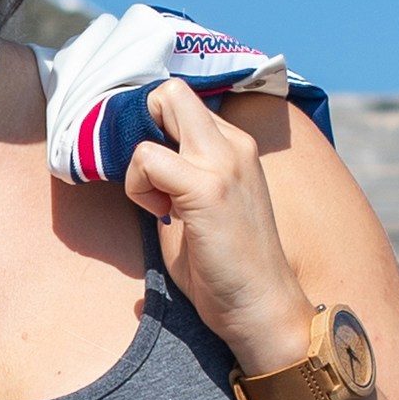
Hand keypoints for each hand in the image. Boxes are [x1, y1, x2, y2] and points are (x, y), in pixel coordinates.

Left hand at [122, 82, 315, 378]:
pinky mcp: (207, 188)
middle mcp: (233, 144)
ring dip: (140, 158)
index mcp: (234, 147)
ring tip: (158, 202)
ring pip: (161, 106)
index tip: (150, 171)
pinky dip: (139, 184)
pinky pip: (147, 157)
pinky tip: (160, 215)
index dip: (154, 129)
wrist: (262, 309)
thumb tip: (136, 158)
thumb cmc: (227, 268)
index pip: (182, 102)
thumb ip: (175, 176)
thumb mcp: (199, 207)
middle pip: (171, 91)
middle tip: (144, 175)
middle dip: (142, 124)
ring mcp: (223, 162)